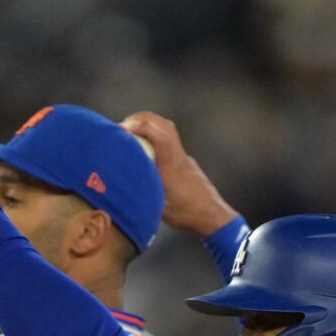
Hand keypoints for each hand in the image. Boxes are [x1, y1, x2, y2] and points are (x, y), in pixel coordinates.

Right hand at [122, 111, 239, 235]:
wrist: (213, 216)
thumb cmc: (188, 215)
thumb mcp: (160, 209)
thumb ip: (143, 194)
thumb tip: (123, 187)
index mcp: (171, 168)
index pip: (159, 137)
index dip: (140, 127)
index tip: (123, 128)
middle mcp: (179, 158)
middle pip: (164, 125)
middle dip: (143, 118)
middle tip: (126, 124)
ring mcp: (185, 158)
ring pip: (169, 130)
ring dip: (151, 125)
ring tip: (134, 131)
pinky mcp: (187, 162)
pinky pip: (171, 140)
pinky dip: (157, 135)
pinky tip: (147, 147)